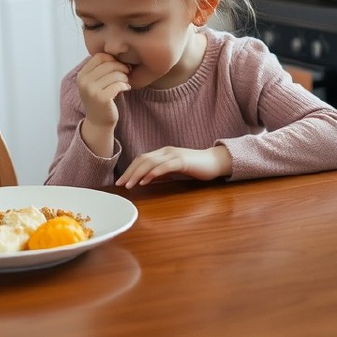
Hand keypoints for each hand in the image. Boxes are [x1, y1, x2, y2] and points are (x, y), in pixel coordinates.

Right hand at [76, 53, 129, 129]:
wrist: (99, 122)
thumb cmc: (100, 99)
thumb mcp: (94, 83)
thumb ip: (99, 69)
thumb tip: (115, 53)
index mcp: (81, 75)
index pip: (99, 57)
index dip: (111, 58)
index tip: (118, 65)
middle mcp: (84, 82)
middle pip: (108, 64)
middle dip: (121, 67)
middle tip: (127, 72)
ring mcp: (91, 90)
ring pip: (115, 74)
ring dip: (124, 77)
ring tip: (125, 82)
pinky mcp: (101, 98)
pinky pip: (118, 84)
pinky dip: (125, 85)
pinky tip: (126, 88)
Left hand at [116, 145, 231, 187]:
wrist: (216, 161)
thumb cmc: (196, 167)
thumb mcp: (175, 169)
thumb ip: (162, 172)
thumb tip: (147, 179)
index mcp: (164, 152)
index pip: (142, 159)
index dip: (130, 169)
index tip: (121, 181)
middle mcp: (166, 151)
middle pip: (142, 159)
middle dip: (129, 172)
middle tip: (120, 184)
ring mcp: (174, 155)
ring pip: (150, 162)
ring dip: (137, 174)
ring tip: (129, 185)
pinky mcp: (183, 161)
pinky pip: (164, 166)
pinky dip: (153, 173)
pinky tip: (145, 181)